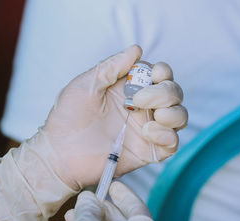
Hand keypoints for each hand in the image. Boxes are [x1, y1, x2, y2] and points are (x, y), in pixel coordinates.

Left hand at [0, 45, 185, 220]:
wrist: (60, 153)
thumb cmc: (68, 117)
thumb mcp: (86, 84)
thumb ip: (112, 66)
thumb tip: (137, 49)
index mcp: (130, 89)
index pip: (160, 75)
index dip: (162, 72)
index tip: (152, 76)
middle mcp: (142, 108)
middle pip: (174, 94)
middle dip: (166, 93)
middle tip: (140, 100)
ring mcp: (147, 129)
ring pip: (179, 116)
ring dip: (174, 113)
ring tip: (155, 117)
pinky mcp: (147, 152)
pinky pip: (172, 144)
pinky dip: (167, 136)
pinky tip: (148, 133)